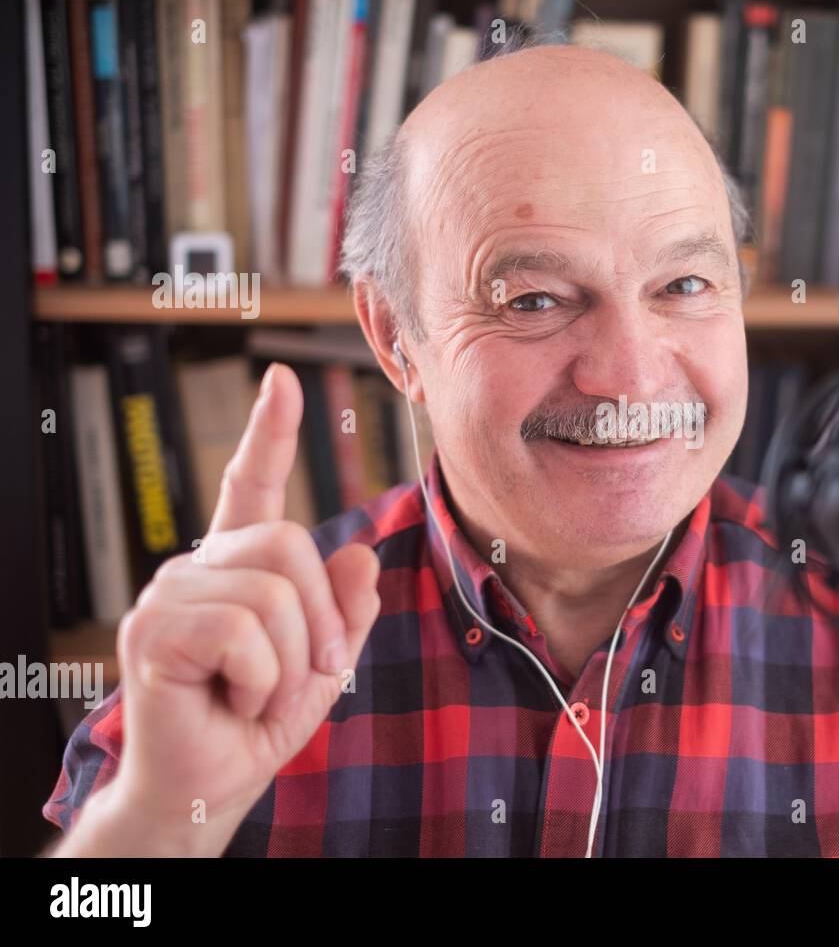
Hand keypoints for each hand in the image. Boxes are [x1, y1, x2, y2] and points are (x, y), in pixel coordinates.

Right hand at [58, 363, 380, 856]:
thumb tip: (360, 552)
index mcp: (238, 567)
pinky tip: (234, 701)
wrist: (210, 785)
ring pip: (273, 593)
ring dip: (291, 664)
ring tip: (260, 695)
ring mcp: (169, 595)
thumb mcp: (325, 662)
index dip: (270, 432)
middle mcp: (197, 567)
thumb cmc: (258, 722)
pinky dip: (262, 681)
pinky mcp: (153, 631)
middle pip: (289, 543)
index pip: (252, 485)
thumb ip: (346, 609)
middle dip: (320, 620)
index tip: (282, 379)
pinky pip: (245, 631)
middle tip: (308, 673)